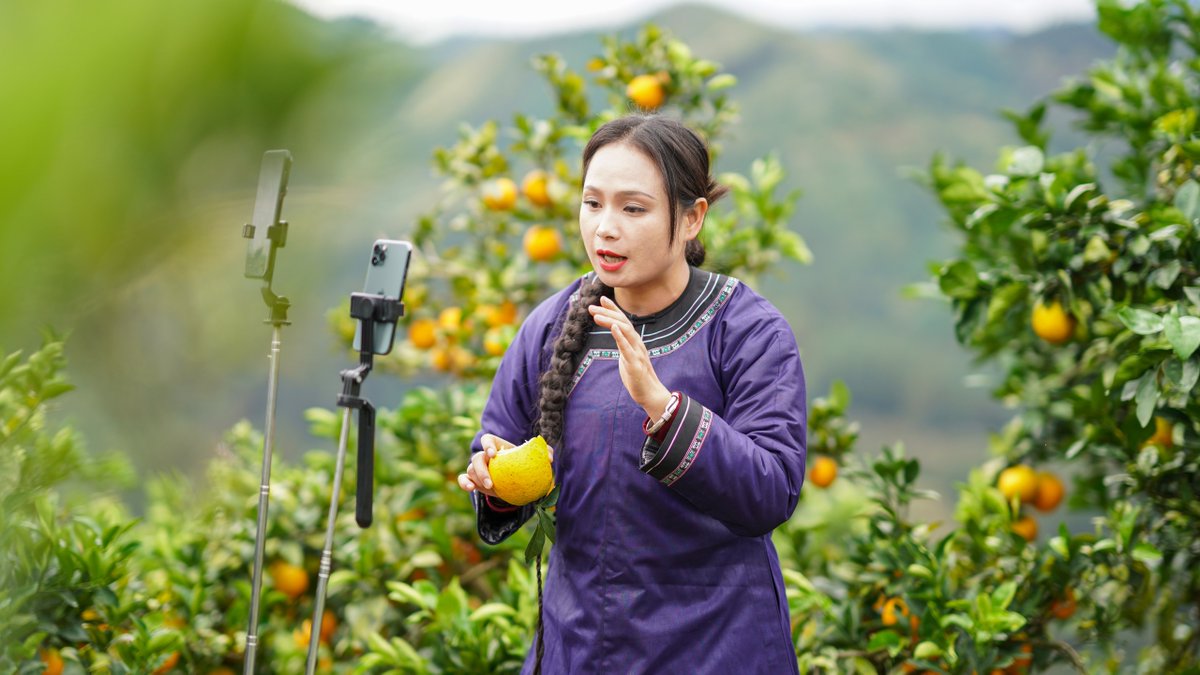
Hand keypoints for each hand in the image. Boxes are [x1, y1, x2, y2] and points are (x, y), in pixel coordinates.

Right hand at [456, 434, 554, 497]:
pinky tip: (470, 489)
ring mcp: (478, 468)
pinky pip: (464, 479)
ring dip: (476, 478)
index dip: (487, 445)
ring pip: (471, 469)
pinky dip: (464, 482)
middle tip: (491, 482)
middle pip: (477, 457)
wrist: (517, 479)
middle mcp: (484, 455)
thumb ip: (544, 453)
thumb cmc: (525, 463)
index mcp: (496, 445)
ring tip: (487, 488)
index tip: (493, 454)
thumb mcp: (535, 458)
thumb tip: (549, 458)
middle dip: (481, 469)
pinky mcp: (475, 479)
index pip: (487, 439)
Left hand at [588, 295, 671, 418]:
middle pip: (623, 322)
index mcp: (634, 341)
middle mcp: (637, 343)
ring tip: (596, 315)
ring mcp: (637, 353)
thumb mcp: (627, 355)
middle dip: (607, 312)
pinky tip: (614, 327)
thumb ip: (622, 343)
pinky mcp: (635, 364)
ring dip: (610, 321)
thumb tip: (615, 332)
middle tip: (591, 306)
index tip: (602, 298)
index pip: (623, 320)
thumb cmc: (637, 376)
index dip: (613, 308)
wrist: (650, 393)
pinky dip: (620, 336)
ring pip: (625, 331)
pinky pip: (627, 348)